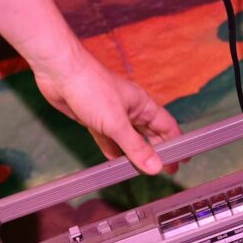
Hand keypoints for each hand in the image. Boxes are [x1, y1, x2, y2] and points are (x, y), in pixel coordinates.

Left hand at [32, 45, 179, 174]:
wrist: (59, 72)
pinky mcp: (95, 120)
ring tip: (142, 171)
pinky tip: (115, 161)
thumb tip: (155, 167)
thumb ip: (136, 147)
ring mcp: (112, 115)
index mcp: (142, 106)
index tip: (183, 159)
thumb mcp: (117, 123)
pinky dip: (112, 150)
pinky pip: (108, 139)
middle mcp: (130, 110)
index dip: (176, 143)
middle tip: (166, 170)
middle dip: (159, 151)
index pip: (167, 127)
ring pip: (129, 139)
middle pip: (150, 134)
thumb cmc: (91, 87)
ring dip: (135, 154)